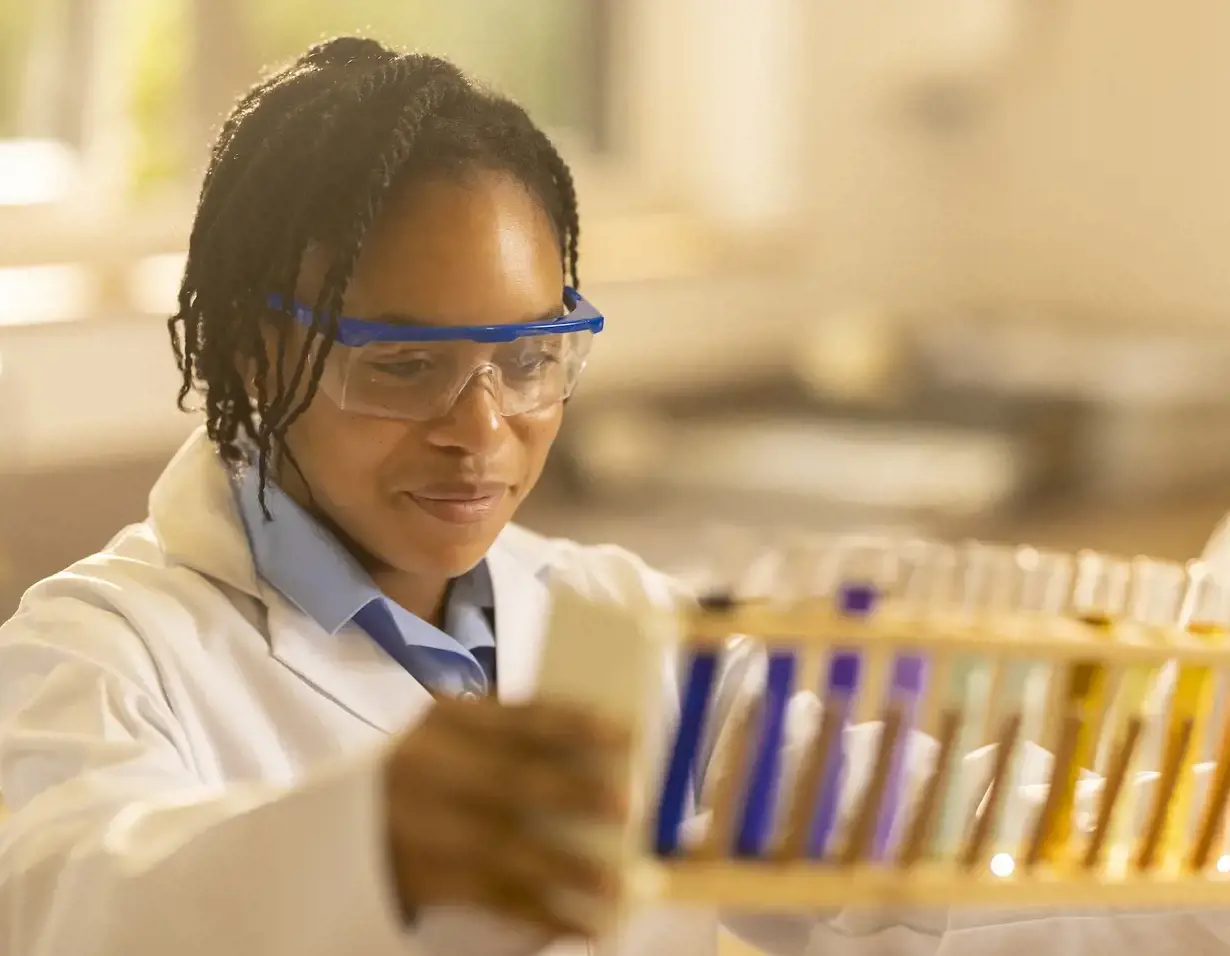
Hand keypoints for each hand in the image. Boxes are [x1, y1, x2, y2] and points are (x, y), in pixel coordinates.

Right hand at [382, 697, 632, 938]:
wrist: (332, 831)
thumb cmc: (427, 777)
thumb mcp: (454, 741)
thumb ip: (511, 742)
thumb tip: (606, 760)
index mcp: (445, 721)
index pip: (520, 717)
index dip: (577, 723)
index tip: (630, 732)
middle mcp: (426, 767)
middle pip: (511, 781)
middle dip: (574, 792)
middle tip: (631, 804)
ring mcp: (417, 826)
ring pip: (502, 848)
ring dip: (567, 868)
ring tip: (620, 883)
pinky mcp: (416, 879)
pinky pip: (488, 897)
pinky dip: (541, 910)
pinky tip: (584, 921)